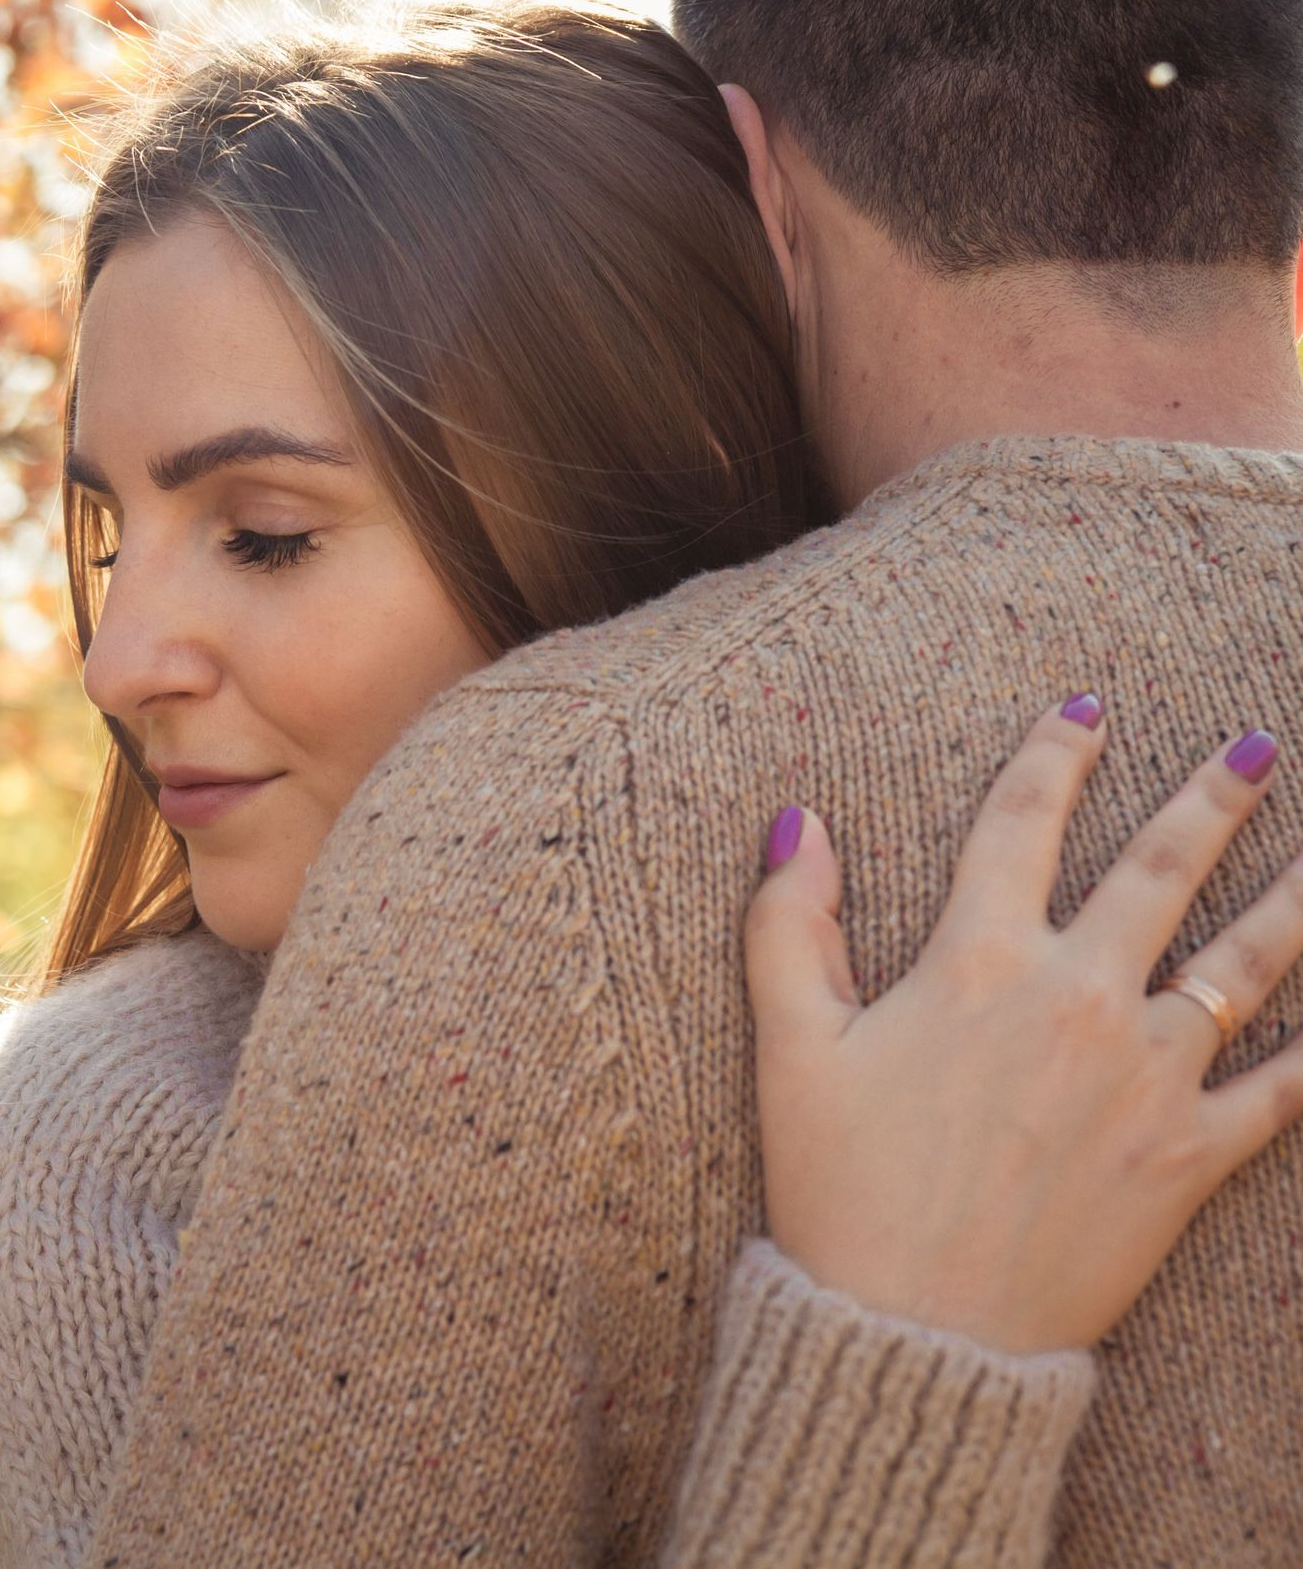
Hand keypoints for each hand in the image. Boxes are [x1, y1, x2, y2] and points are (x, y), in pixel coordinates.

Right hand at [746, 696, 1302, 1354]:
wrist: (917, 1331)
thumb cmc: (841, 1189)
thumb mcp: (789, 1049)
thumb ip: (789, 924)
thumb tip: (799, 821)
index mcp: (975, 965)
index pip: (1020, 826)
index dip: (1054, 757)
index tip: (1089, 709)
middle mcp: (1077, 1000)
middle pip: (1159, 871)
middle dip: (1212, 800)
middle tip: (1257, 747)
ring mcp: (1148, 1077)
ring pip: (1247, 960)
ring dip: (1295, 895)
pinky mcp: (1191, 1156)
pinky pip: (1287, 1087)